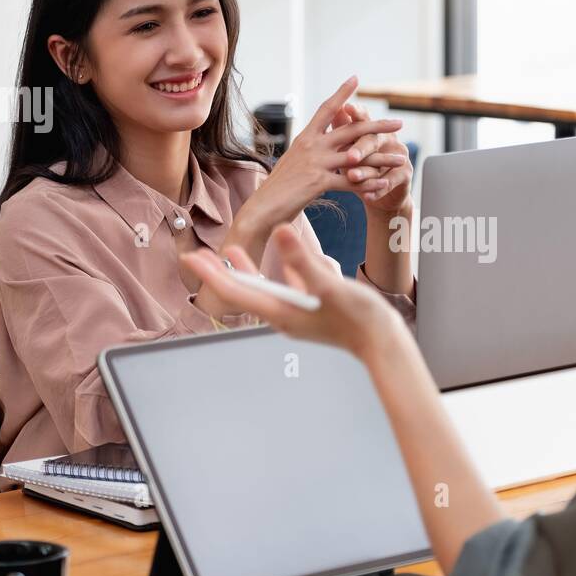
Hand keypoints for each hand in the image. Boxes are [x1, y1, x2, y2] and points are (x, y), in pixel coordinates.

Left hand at [182, 225, 406, 358]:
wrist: (383, 343)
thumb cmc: (360, 319)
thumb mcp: (329, 285)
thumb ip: (302, 260)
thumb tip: (279, 232)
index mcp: (281, 311)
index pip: (237, 290)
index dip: (212, 273)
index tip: (191, 258)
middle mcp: (284, 315)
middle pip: (244, 291)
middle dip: (220, 272)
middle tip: (197, 257)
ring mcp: (298, 314)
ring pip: (263, 289)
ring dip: (245, 272)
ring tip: (231, 255)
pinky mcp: (312, 310)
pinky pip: (286, 289)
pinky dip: (277, 274)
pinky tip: (281, 263)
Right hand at [235, 77, 404, 244]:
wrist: (262, 208)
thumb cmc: (280, 188)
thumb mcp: (295, 161)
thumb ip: (312, 150)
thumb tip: (324, 139)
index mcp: (305, 137)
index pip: (326, 109)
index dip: (342, 94)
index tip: (356, 79)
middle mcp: (311, 145)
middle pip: (351, 130)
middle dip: (378, 126)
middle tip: (399, 123)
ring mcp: (315, 162)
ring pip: (357, 157)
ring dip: (382, 159)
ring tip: (401, 159)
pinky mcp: (318, 182)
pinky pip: (351, 183)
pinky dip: (368, 185)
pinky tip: (383, 186)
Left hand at [331, 101, 412, 215]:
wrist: (379, 193)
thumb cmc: (358, 165)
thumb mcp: (347, 148)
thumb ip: (342, 130)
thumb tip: (333, 108)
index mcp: (371, 129)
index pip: (363, 118)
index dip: (357, 113)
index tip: (347, 107)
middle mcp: (387, 138)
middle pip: (372, 140)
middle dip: (360, 148)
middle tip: (350, 156)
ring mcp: (398, 155)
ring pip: (379, 163)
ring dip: (366, 171)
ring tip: (353, 177)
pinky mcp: (405, 173)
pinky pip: (390, 182)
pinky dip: (377, 190)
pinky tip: (367, 196)